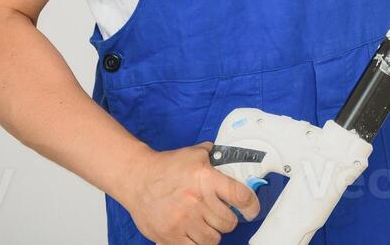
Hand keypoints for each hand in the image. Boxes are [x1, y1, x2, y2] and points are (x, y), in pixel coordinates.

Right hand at [122, 142, 258, 244]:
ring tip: (206, 225)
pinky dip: (198, 243)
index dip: (251, 205)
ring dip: (213, 233)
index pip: (240, 196)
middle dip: (228, 220)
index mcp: (206, 179)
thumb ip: (216, 156)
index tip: (252, 210)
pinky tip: (195, 234)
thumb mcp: (194, 154)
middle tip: (221, 215)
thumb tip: (233, 158)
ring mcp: (183, 221)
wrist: (136, 179)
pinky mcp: (170, 236)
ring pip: (214, 238)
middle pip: (228, 222)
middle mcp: (197, 201)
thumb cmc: (166, 167)